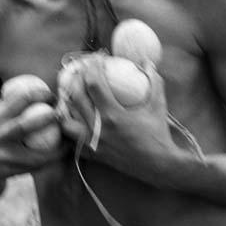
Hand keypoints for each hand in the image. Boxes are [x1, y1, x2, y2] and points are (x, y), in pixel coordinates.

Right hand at [0, 85, 65, 184]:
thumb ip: (9, 104)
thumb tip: (37, 87)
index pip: (18, 100)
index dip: (38, 94)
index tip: (49, 95)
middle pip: (26, 124)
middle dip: (49, 117)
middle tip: (63, 112)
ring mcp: (3, 157)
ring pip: (36, 153)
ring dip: (57, 145)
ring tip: (69, 135)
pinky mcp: (10, 172)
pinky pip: (36, 165)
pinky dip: (51, 158)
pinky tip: (62, 151)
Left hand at [58, 53, 177, 183]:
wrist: (159, 167)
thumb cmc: (159, 133)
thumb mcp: (158, 105)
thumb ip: (154, 81)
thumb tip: (148, 61)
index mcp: (113, 115)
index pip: (93, 84)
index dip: (91, 67)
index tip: (96, 58)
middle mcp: (99, 129)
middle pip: (76, 97)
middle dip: (75, 79)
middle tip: (81, 69)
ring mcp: (93, 143)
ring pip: (67, 120)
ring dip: (66, 104)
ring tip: (71, 92)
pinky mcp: (93, 154)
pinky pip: (72, 139)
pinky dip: (70, 126)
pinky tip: (73, 116)